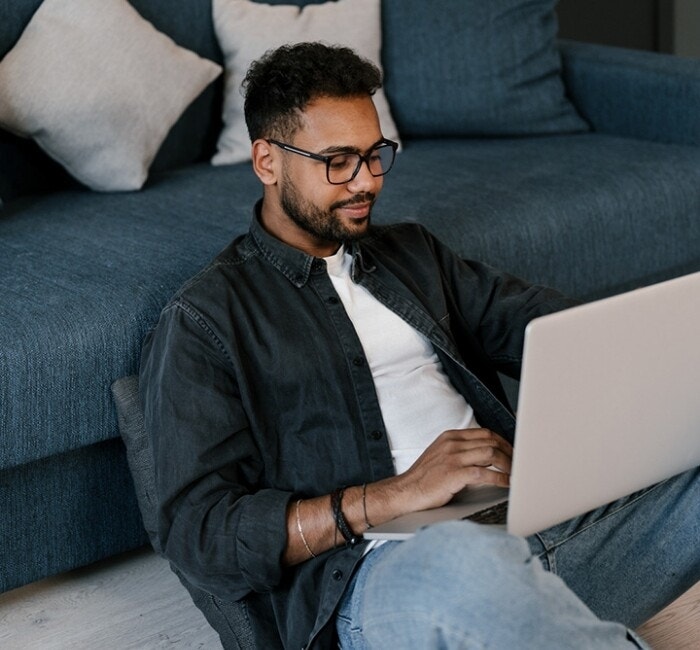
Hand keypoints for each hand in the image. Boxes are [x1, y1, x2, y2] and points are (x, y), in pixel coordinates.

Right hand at [395, 428, 511, 512]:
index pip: (485, 433)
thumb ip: (460, 450)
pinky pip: (484, 474)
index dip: (503, 442)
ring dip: (508, 465)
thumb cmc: (424, 477)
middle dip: (509, 453)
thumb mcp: (441, 454)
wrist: (406, 491)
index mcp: (450, 436)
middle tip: (519, 464)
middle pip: (491, 441)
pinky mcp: (453, 474)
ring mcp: (453, 458)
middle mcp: (452, 444)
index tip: (512, 452)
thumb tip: (486, 455)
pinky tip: (506, 484)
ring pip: (491, 454)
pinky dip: (500, 479)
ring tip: (515, 474)